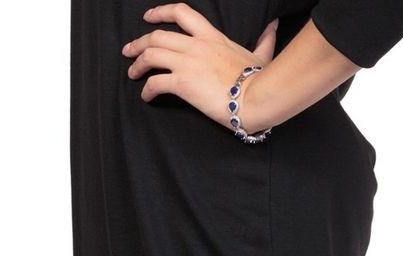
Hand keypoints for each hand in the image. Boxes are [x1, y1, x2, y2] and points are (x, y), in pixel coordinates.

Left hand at [122, 4, 278, 130]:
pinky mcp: (182, 83)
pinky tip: (146, 96)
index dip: (160, 12)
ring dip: (137, 63)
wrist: (257, 96)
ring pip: (151, 54)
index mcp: (211, 36)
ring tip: (132, 73)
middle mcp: (195, 45)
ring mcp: (187, 63)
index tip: (148, 17)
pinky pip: (155, 82)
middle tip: (129, 51)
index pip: (180, 13)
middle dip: (139, 42)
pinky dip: (147, 89)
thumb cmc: (259, 79)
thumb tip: (273, 26)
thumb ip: (264, 40)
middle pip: (157, 35)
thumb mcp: (262, 55)